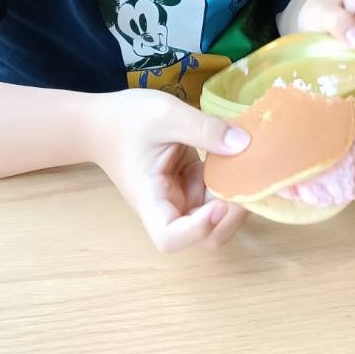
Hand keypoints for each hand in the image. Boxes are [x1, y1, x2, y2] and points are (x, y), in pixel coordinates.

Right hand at [86, 89, 250, 251]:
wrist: (104, 121)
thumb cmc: (127, 119)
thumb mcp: (167, 115)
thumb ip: (204, 129)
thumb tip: (244, 144)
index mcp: (150, 197)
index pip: (169, 238)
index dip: (197, 230)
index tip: (219, 203)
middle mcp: (167, 206)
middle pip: (202, 235)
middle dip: (230, 216)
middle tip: (249, 182)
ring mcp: (180, 197)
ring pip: (215, 217)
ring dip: (235, 198)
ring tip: (250, 166)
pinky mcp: (190, 184)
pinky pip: (215, 193)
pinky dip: (231, 181)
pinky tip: (240, 157)